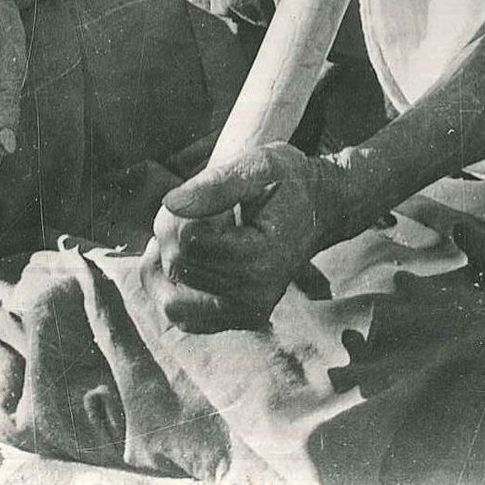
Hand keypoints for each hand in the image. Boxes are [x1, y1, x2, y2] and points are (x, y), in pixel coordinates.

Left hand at [139, 142, 344, 332]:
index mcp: (262, 257)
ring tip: (186, 231)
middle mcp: (256, 295)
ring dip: (166, 263)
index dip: (180, 214)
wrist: (318, 208)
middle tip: (194, 206)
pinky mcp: (237, 319)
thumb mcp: (259, 165)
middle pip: (179, 268)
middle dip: (171, 232)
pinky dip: (172, 288)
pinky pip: (184, 317)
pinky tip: (184, 256)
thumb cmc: (287, 182)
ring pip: (172, 301)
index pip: (189, 243)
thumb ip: (217, 183)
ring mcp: (247, 312)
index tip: (200, 195)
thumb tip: (171, 202)